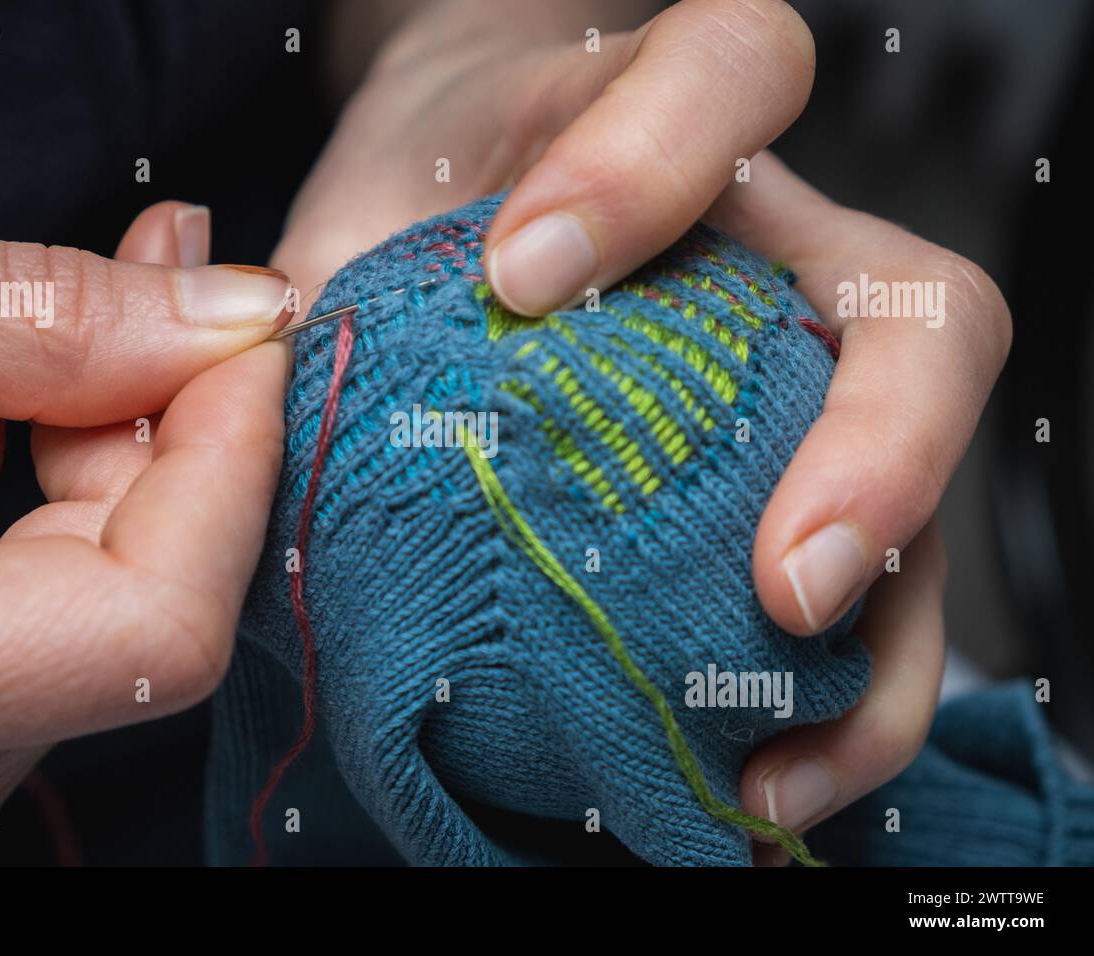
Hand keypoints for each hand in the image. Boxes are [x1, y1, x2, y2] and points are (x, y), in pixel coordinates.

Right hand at [0, 198, 290, 862]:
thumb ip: (20, 316)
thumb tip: (227, 310)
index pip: (152, 628)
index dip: (229, 462)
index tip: (244, 327)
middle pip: (133, 630)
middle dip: (178, 441)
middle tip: (171, 287)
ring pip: (86, 646)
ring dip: (121, 479)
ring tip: (91, 335)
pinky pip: (23, 659)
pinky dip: (58, 534)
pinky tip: (35, 431)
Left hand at [286, 0, 1010, 854]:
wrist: (465, 210)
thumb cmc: (433, 197)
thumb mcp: (374, 207)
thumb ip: (335, 278)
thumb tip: (260, 412)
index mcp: (678, 133)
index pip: (727, 75)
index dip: (648, 168)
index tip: (521, 275)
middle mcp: (786, 255)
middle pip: (928, 316)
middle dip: (879, 455)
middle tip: (783, 587)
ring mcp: (811, 379)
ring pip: (927, 489)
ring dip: (880, 646)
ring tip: (770, 771)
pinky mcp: (799, 485)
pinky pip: (874, 596)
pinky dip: (832, 704)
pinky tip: (747, 782)